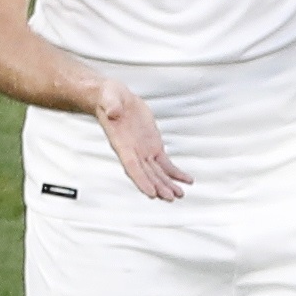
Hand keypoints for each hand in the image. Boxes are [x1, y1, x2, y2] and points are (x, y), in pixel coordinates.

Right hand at [90, 79, 186, 202]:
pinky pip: (165, 163)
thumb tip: (113, 112)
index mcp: (121, 144)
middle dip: (158, 187)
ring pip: (157, 172)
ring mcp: (144, 151)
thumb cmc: (109, 98)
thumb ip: (111, 106)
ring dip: (168, 184)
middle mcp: (133, 151)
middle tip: (170, 197)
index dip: (141, 181)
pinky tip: (185, 180)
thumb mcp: (109, 98)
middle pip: (147, 174)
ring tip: (179, 194)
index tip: (150, 193)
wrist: (115, 99)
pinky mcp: (153, 146)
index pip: (132, 167)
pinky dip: (175, 173)